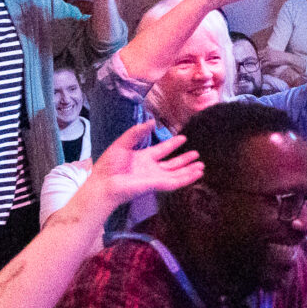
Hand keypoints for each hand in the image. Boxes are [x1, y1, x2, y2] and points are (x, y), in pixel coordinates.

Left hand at [78, 122, 203, 210]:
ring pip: (177, 174)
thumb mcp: (123, 143)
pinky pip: (175, 182)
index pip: (162, 150)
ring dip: (189, 170)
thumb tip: (151, 122)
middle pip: (172, 164)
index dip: (172, 144)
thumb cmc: (109, 165)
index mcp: (143, 158)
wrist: (104, 183)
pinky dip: (187, 178)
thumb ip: (137, 133)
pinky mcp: (157, 185)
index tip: (183, 138)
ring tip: (201, 166)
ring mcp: (155, 178)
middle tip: (197, 154)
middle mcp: (151, 168)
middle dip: (185, 160)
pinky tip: (197, 174)